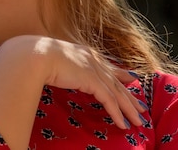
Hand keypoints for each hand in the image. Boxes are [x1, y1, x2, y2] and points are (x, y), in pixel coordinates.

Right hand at [15, 35, 146, 128]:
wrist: (36, 55)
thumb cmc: (38, 56)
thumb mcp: (54, 58)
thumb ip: (63, 63)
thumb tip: (58, 69)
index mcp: (84, 52)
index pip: (107, 66)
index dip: (120, 74)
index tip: (131, 79)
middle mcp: (93, 59)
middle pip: (117, 81)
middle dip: (130, 96)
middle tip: (141, 107)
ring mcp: (94, 69)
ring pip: (117, 92)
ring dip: (129, 109)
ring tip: (138, 121)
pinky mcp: (92, 81)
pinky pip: (109, 100)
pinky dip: (117, 113)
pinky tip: (123, 124)